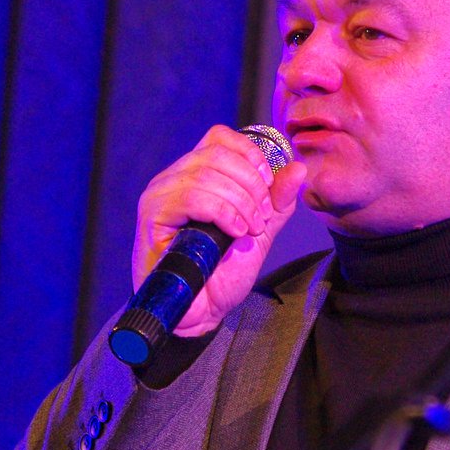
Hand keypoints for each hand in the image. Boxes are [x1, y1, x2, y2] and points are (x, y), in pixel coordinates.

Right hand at [132, 126, 309, 335]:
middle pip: (218, 153)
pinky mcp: (153, 215)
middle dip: (251, 184)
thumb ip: (277, 201)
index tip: (267, 186)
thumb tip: (297, 167)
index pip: (220, 137)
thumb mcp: (260, 230)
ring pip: (207, 174)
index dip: (250, 155)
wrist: (202, 311)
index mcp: (196, 174)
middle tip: (261, 216)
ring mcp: (160, 194)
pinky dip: (223, 212)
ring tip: (249, 229)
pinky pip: (193, 197)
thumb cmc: (223, 272)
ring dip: (240, 202)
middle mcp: (173, 178)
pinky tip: (234, 232)